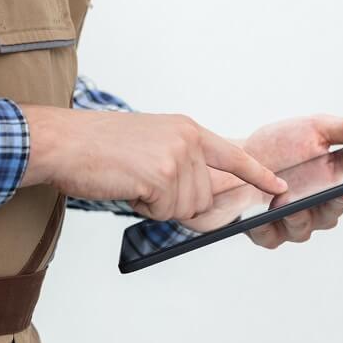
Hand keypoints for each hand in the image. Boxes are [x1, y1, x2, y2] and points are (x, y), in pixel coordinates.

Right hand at [19, 106, 286, 220]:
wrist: (63, 142)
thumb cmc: (98, 148)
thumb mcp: (151, 146)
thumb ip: (183, 167)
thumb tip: (205, 203)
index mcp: (187, 130)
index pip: (233, 156)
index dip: (258, 175)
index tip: (280, 187)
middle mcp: (188, 141)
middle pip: (203, 198)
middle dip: (172, 202)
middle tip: (140, 181)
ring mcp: (177, 158)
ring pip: (185, 208)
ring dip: (156, 205)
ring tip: (131, 180)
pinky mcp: (162, 176)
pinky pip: (165, 212)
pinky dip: (144, 208)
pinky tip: (126, 186)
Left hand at [241, 114, 342, 247]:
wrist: (234, 159)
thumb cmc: (279, 146)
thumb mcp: (316, 130)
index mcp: (337, 185)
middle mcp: (319, 210)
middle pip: (332, 211)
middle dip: (331, 200)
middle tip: (333, 189)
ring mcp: (293, 225)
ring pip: (301, 226)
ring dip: (295, 212)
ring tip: (287, 200)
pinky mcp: (265, 235)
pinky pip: (269, 235)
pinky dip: (265, 223)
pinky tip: (261, 213)